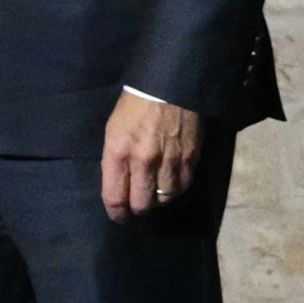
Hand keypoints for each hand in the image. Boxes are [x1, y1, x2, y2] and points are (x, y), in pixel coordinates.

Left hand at [100, 91, 198, 223]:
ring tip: (156, 192)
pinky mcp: (190, 157)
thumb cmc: (135, 107)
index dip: (116, 213)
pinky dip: (176, 189)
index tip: (119, 217)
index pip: (116, 197)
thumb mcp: (113, 131)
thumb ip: (115, 160)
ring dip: (159, 199)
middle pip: (142, 204)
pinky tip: (171, 182)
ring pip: (165, 198)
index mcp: (119, 153)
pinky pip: (183, 185)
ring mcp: (169, 160)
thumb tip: (122, 185)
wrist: (170, 86)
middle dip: (138, 209)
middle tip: (138, 205)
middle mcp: (144, 161)